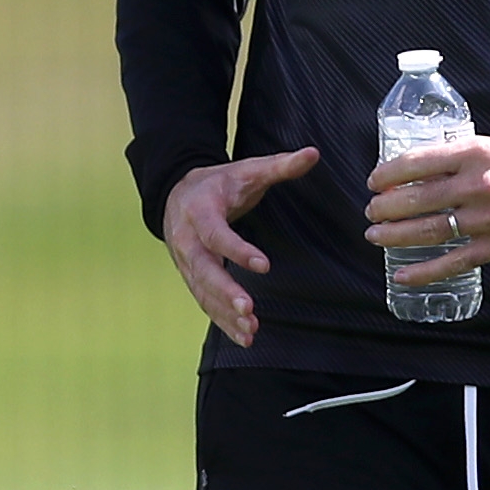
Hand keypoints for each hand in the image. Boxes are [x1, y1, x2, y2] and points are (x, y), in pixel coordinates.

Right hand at [161, 146, 320, 346]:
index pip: (217, 235)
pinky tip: (245, 337)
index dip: (238, 251)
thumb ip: (280, 165)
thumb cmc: (219, 184)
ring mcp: (187, 263)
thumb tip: (313, 153)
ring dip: (226, 313)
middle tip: (249, 310)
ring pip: (203, 293)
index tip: (263, 266)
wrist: (177, 194)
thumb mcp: (247, 170)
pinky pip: (205, 303)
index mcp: (200, 212)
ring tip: (250, 330)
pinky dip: (223, 321)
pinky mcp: (192, 278)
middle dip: (226, 292)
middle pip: (204, 271)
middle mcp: (188, 241)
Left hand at [363, 131, 489, 283]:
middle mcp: (477, 184)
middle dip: (384, 207)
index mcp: (474, 152)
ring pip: (428, 230)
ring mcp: (488, 218)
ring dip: (394, 235)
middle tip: (372, 211)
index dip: (387, 174)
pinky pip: (454, 261)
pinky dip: (424, 271)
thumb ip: (462, 156)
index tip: (374, 181)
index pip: (415, 163)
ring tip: (375, 236)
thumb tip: (422, 169)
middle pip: (415, 198)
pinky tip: (401, 275)